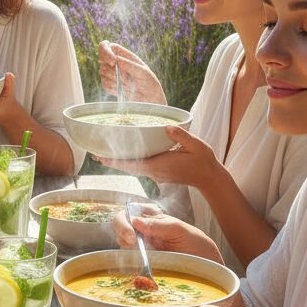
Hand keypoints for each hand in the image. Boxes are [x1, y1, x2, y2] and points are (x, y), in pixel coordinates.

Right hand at [98, 42, 166, 104]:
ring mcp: (110, 73)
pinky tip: (123, 89)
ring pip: (102, 72)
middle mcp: (114, 62)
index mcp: (122, 54)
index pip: (106, 46)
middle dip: (113, 70)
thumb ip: (129, 65)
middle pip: (101, 60)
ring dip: (115, 79)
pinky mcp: (108, 84)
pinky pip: (104, 84)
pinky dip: (114, 88)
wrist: (148, 99)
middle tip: (126, 78)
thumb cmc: (149, 82)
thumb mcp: (143, 72)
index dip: (105, 51)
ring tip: (127, 84)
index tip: (113, 62)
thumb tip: (116, 59)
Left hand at [98, 127, 221, 188]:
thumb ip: (181, 136)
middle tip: (96, 155)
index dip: (116, 161)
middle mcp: (155, 172)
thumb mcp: (196, 145)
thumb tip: (167, 127)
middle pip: (129, 167)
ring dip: (120, 162)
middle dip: (112, 161)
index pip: (133, 163)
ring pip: (134, 168)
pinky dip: (131, 162)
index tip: (101, 157)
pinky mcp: (159, 174)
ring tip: (106, 155)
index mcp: (160, 165)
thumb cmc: (203, 162)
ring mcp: (156, 174)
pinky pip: (141, 168)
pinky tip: (127, 156)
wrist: (210, 178)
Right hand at [114, 203, 222, 261]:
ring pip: (122, 245)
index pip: (128, 213)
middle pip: (121, 228)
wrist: (207, 266)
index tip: (132, 234)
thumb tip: (135, 221)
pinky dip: (131, 262)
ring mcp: (143, 248)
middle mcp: (144, 231)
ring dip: (127, 250)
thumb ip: (159, 225)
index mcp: (152, 219)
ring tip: (142, 257)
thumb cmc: (196, 244)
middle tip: (134, 245)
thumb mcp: (180, 230)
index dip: (124, 221)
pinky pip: (130, 261)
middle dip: (123, 234)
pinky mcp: (144, 263)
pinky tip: (140, 265)